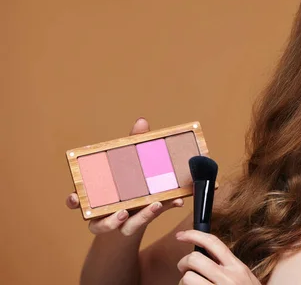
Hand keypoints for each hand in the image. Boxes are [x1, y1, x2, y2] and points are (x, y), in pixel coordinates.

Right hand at [65, 117, 184, 235]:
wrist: (129, 219)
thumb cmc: (124, 188)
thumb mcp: (128, 165)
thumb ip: (132, 144)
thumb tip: (141, 122)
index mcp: (95, 200)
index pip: (77, 202)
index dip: (73, 201)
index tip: (74, 198)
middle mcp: (104, 215)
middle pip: (101, 223)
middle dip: (109, 220)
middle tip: (122, 213)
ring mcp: (123, 224)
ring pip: (127, 229)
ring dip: (140, 218)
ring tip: (154, 206)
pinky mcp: (143, 224)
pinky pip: (152, 220)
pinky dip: (164, 209)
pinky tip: (176, 202)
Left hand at [176, 230, 260, 284]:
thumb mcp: (246, 277)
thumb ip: (229, 266)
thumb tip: (206, 254)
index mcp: (237, 267)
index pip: (213, 243)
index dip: (194, 235)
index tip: (181, 235)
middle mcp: (228, 278)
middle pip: (195, 259)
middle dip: (183, 262)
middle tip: (184, 268)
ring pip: (187, 278)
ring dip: (184, 281)